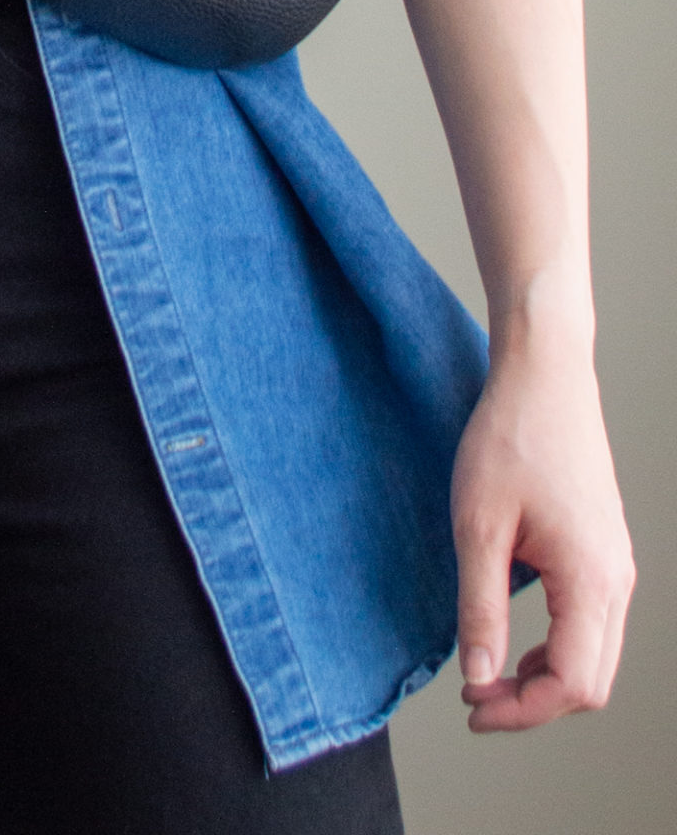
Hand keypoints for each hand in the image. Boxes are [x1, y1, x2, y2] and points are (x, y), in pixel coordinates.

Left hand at [451, 333, 633, 730]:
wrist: (544, 377)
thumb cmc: (509, 439)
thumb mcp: (478, 526)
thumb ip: (480, 607)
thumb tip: (480, 677)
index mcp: (591, 579)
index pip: (571, 684)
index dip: (521, 711)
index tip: (471, 707)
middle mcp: (616, 579)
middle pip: (591, 682)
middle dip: (534, 703)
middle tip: (476, 698)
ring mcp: (616, 565)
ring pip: (595, 656)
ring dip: (546, 677)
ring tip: (489, 673)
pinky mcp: (604, 551)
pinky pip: (593, 624)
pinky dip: (558, 646)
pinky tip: (516, 638)